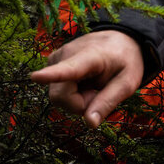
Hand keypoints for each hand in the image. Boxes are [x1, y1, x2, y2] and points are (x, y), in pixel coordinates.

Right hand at [30, 30, 144, 127]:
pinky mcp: (51, 64)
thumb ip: (108, 102)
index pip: (69, 69)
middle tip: (99, 92)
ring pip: (58, 97)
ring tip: (93, 85)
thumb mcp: (128, 83)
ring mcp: (55, 58)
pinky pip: (58, 92)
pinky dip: (72, 94)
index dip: (51, 75)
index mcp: (90, 56)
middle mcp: (66, 55)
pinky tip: (84, 83)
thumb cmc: (125, 61)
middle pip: (61, 97)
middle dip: (81, 105)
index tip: (35, 77)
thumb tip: (89, 123)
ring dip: (77, 100)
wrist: (118, 39)